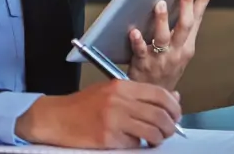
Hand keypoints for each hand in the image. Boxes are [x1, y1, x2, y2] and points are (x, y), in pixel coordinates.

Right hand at [15, 80, 181, 148]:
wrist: (58, 118)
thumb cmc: (84, 105)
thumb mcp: (111, 91)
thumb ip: (140, 94)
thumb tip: (173, 97)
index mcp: (120, 86)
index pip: (160, 94)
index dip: (174, 107)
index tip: (175, 115)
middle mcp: (118, 101)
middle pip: (160, 115)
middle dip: (170, 126)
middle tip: (168, 131)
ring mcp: (114, 120)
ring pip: (153, 132)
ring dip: (159, 138)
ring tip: (153, 139)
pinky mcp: (109, 138)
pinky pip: (136, 145)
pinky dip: (139, 146)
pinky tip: (132, 142)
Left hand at [128, 0, 214, 90]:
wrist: (156, 99)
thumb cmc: (166, 71)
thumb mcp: (180, 53)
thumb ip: (180, 32)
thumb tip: (182, 3)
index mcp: (187, 46)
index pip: (197, 19)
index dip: (203, 1)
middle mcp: (177, 51)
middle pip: (185, 26)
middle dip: (187, 5)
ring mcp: (160, 58)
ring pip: (163, 37)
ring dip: (162, 21)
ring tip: (161, 5)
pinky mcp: (143, 63)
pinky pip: (141, 51)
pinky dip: (137, 41)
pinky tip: (134, 31)